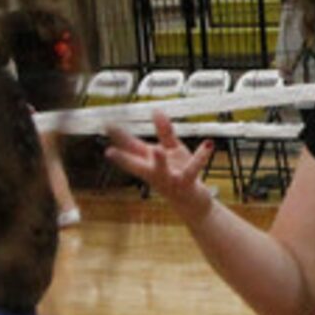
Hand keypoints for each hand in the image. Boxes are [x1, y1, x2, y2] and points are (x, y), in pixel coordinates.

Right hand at [102, 113, 217, 224]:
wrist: (193, 204)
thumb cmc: (179, 173)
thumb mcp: (172, 149)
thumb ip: (164, 131)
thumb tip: (155, 111)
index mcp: (149, 162)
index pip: (131, 148)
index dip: (119, 137)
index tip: (106, 125)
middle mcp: (154, 173)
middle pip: (137, 165)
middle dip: (123, 159)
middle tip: (110, 152)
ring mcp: (169, 180)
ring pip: (161, 171)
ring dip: (159, 161)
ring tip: (157, 149)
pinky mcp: (186, 184)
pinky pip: (192, 169)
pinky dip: (200, 157)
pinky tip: (207, 144)